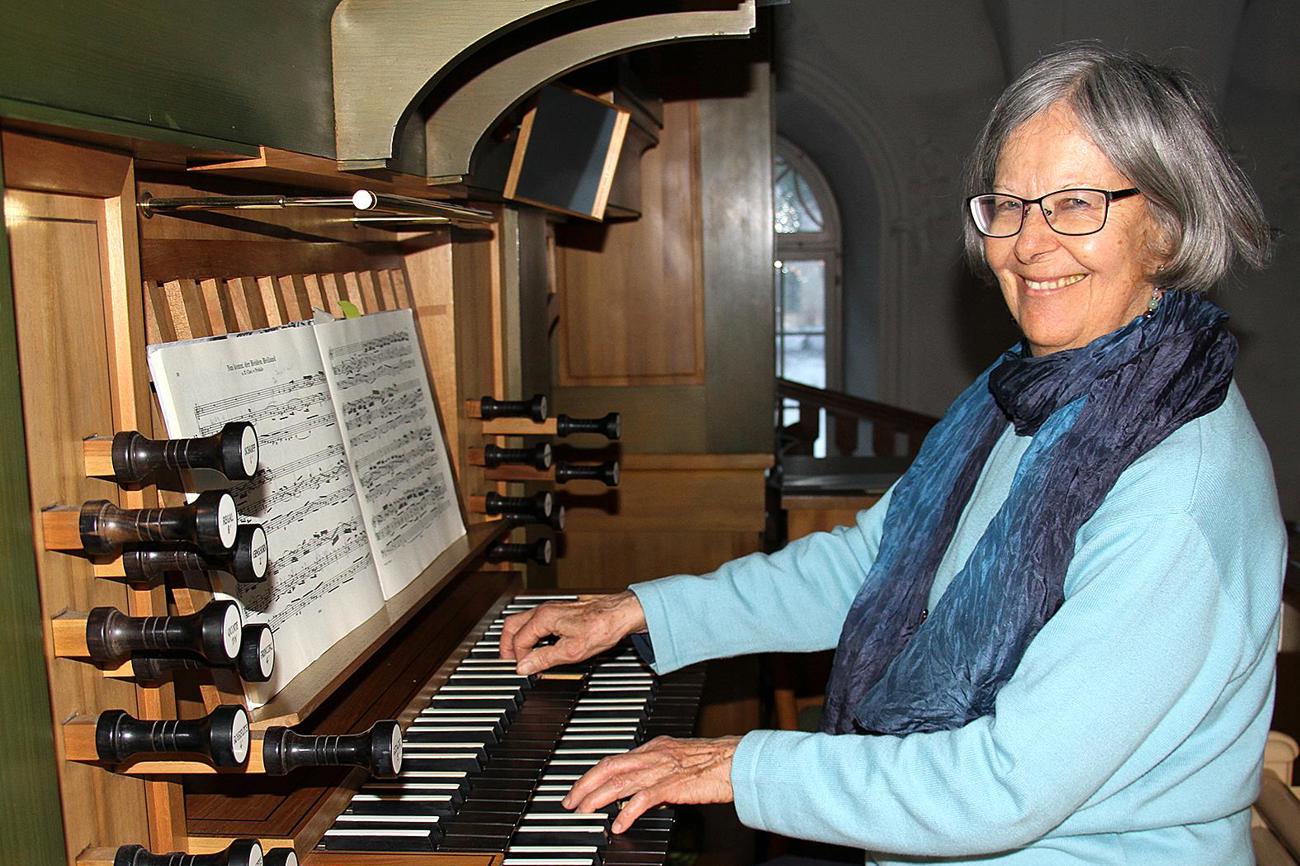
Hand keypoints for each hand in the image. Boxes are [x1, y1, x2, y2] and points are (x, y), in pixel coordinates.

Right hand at [498, 591, 646, 674]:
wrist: (620, 615)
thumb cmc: (601, 628)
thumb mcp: (571, 651)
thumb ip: (544, 659)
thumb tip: (524, 666)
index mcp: (544, 618)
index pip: (518, 640)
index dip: (518, 658)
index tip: (523, 671)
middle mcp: (545, 610)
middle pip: (512, 625)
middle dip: (507, 645)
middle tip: (509, 662)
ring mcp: (551, 609)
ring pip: (522, 621)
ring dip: (517, 638)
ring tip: (521, 656)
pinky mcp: (559, 612)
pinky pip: (534, 621)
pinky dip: (529, 633)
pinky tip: (537, 644)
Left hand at [563, 735, 740, 832]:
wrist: (737, 761)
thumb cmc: (714, 763)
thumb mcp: (679, 761)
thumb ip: (658, 772)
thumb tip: (641, 792)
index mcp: (654, 748)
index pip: (615, 759)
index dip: (593, 774)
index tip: (579, 788)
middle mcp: (654, 755)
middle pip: (609, 766)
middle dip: (585, 784)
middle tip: (570, 801)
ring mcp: (663, 769)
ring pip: (621, 781)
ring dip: (598, 797)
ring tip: (584, 811)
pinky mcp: (674, 784)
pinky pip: (644, 797)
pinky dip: (628, 811)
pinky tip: (619, 824)